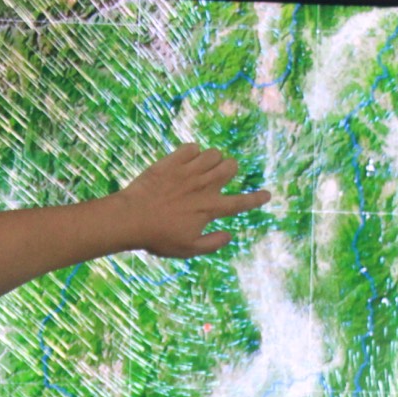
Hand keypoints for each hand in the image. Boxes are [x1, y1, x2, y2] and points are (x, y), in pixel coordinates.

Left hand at [111, 144, 271, 257]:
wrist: (130, 219)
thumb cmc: (158, 237)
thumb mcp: (187, 249)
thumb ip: (212, 243)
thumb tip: (229, 235)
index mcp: (209, 209)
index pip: (241, 202)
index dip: (257, 198)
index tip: (267, 194)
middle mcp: (203, 187)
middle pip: (231, 167)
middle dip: (230, 170)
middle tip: (217, 178)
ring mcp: (187, 172)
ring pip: (214, 153)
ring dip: (212, 160)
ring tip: (201, 169)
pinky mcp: (171, 162)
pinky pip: (192, 147)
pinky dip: (193, 152)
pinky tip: (185, 161)